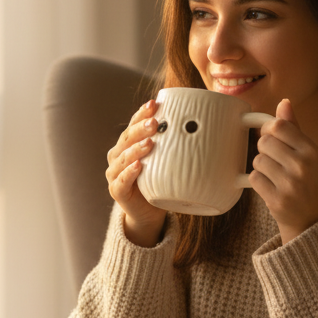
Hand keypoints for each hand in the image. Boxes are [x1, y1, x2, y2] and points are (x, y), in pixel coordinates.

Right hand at [106, 99, 167, 246]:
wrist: (148, 213)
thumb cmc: (158, 183)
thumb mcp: (166, 161)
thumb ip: (174, 146)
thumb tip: (202, 127)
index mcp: (127, 145)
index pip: (133, 124)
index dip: (141, 113)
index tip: (155, 103)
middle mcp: (117, 156)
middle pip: (127, 138)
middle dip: (140, 128)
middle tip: (155, 122)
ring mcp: (114, 174)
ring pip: (123, 157)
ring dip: (136, 149)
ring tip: (150, 142)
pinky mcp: (116, 191)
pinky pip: (121, 180)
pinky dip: (129, 173)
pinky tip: (138, 166)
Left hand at [250, 99, 317, 243]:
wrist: (310, 220)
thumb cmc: (306, 181)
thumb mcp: (307, 153)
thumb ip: (294, 128)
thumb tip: (284, 102)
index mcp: (312, 149)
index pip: (278, 125)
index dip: (268, 130)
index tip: (271, 137)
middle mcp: (303, 165)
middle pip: (264, 142)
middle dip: (264, 150)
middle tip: (274, 162)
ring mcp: (290, 183)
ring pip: (257, 160)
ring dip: (260, 168)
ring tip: (274, 177)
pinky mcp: (277, 199)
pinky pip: (253, 178)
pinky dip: (257, 182)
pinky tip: (270, 187)